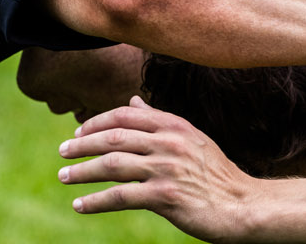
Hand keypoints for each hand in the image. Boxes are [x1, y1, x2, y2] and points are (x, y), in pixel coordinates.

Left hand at [59, 97, 257, 241]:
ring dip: (83, 171)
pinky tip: (80, 205)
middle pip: (113, 137)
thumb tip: (131, 100)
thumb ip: (159, 119)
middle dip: (82, 144)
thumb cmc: (216, 174)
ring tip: (64, 177)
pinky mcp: (165, 197)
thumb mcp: (191, 138)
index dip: (97, 121)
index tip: (78, 130)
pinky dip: (96, 201)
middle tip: (62, 152)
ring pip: (112, 165)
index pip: (125, 114)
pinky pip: (120, 196)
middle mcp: (169, 142)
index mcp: (175, 125)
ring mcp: (167, 169)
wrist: (243, 206)